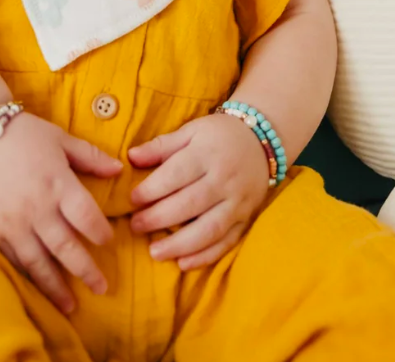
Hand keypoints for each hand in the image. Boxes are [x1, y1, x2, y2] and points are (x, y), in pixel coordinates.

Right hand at [0, 112, 122, 314]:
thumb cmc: (24, 134)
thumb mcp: (61, 139)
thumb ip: (91, 157)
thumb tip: (119, 169)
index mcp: (58, 184)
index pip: (87, 218)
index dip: (101, 233)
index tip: (109, 242)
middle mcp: (38, 208)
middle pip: (67, 247)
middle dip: (86, 271)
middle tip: (102, 288)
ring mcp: (15, 222)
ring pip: (39, 262)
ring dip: (57, 286)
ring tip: (72, 306)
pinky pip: (15, 258)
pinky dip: (29, 276)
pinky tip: (39, 289)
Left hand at [128, 113, 269, 270]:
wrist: (263, 142)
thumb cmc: (219, 134)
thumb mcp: (191, 131)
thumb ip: (161, 145)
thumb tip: (131, 157)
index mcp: (207, 153)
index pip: (176, 174)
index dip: (152, 189)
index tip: (132, 200)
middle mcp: (224, 179)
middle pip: (190, 204)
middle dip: (159, 218)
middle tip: (135, 226)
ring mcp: (237, 202)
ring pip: (209, 229)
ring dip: (180, 244)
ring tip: (154, 252)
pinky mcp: (246, 219)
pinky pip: (227, 242)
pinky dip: (205, 256)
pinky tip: (183, 263)